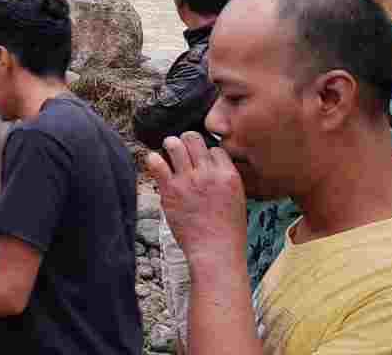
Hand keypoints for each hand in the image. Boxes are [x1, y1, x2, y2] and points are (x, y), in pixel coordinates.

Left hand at [145, 132, 247, 261]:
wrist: (215, 251)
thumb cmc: (227, 231)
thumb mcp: (238, 199)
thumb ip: (224, 179)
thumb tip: (212, 166)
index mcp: (228, 175)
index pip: (214, 148)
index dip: (207, 153)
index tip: (202, 160)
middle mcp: (208, 173)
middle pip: (194, 139)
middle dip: (187, 141)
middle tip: (183, 148)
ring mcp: (187, 180)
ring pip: (174, 145)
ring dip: (170, 145)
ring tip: (168, 150)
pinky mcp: (170, 190)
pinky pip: (156, 163)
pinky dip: (153, 159)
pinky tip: (154, 162)